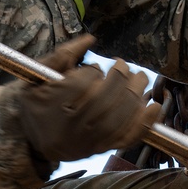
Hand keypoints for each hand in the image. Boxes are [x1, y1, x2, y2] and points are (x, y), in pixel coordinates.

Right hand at [21, 34, 161, 162]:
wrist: (32, 140)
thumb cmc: (37, 102)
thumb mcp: (38, 76)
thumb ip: (63, 54)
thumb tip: (91, 38)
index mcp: (50, 105)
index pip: (80, 85)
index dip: (93, 72)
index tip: (95, 69)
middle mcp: (69, 127)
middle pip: (103, 100)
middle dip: (120, 78)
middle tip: (124, 65)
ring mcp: (87, 142)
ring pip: (118, 118)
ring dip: (135, 94)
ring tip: (140, 78)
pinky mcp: (100, 149)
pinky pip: (127, 138)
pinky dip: (144, 122)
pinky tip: (155, 106)